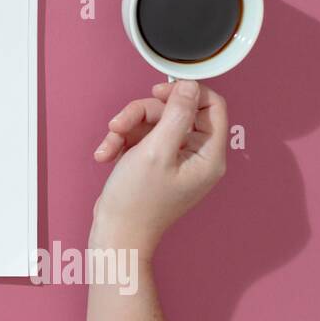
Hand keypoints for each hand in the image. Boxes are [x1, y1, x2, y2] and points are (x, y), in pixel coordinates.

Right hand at [89, 79, 227, 256]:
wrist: (116, 234)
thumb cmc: (137, 202)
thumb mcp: (156, 151)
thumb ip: (176, 114)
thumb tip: (189, 86)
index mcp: (208, 155)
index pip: (212, 106)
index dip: (186, 93)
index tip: (159, 91)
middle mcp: (196, 156)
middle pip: (175, 111)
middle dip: (142, 113)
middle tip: (120, 124)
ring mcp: (174, 159)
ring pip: (152, 121)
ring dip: (126, 128)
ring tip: (109, 145)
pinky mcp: (154, 162)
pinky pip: (140, 137)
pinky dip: (121, 141)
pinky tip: (107, 155)